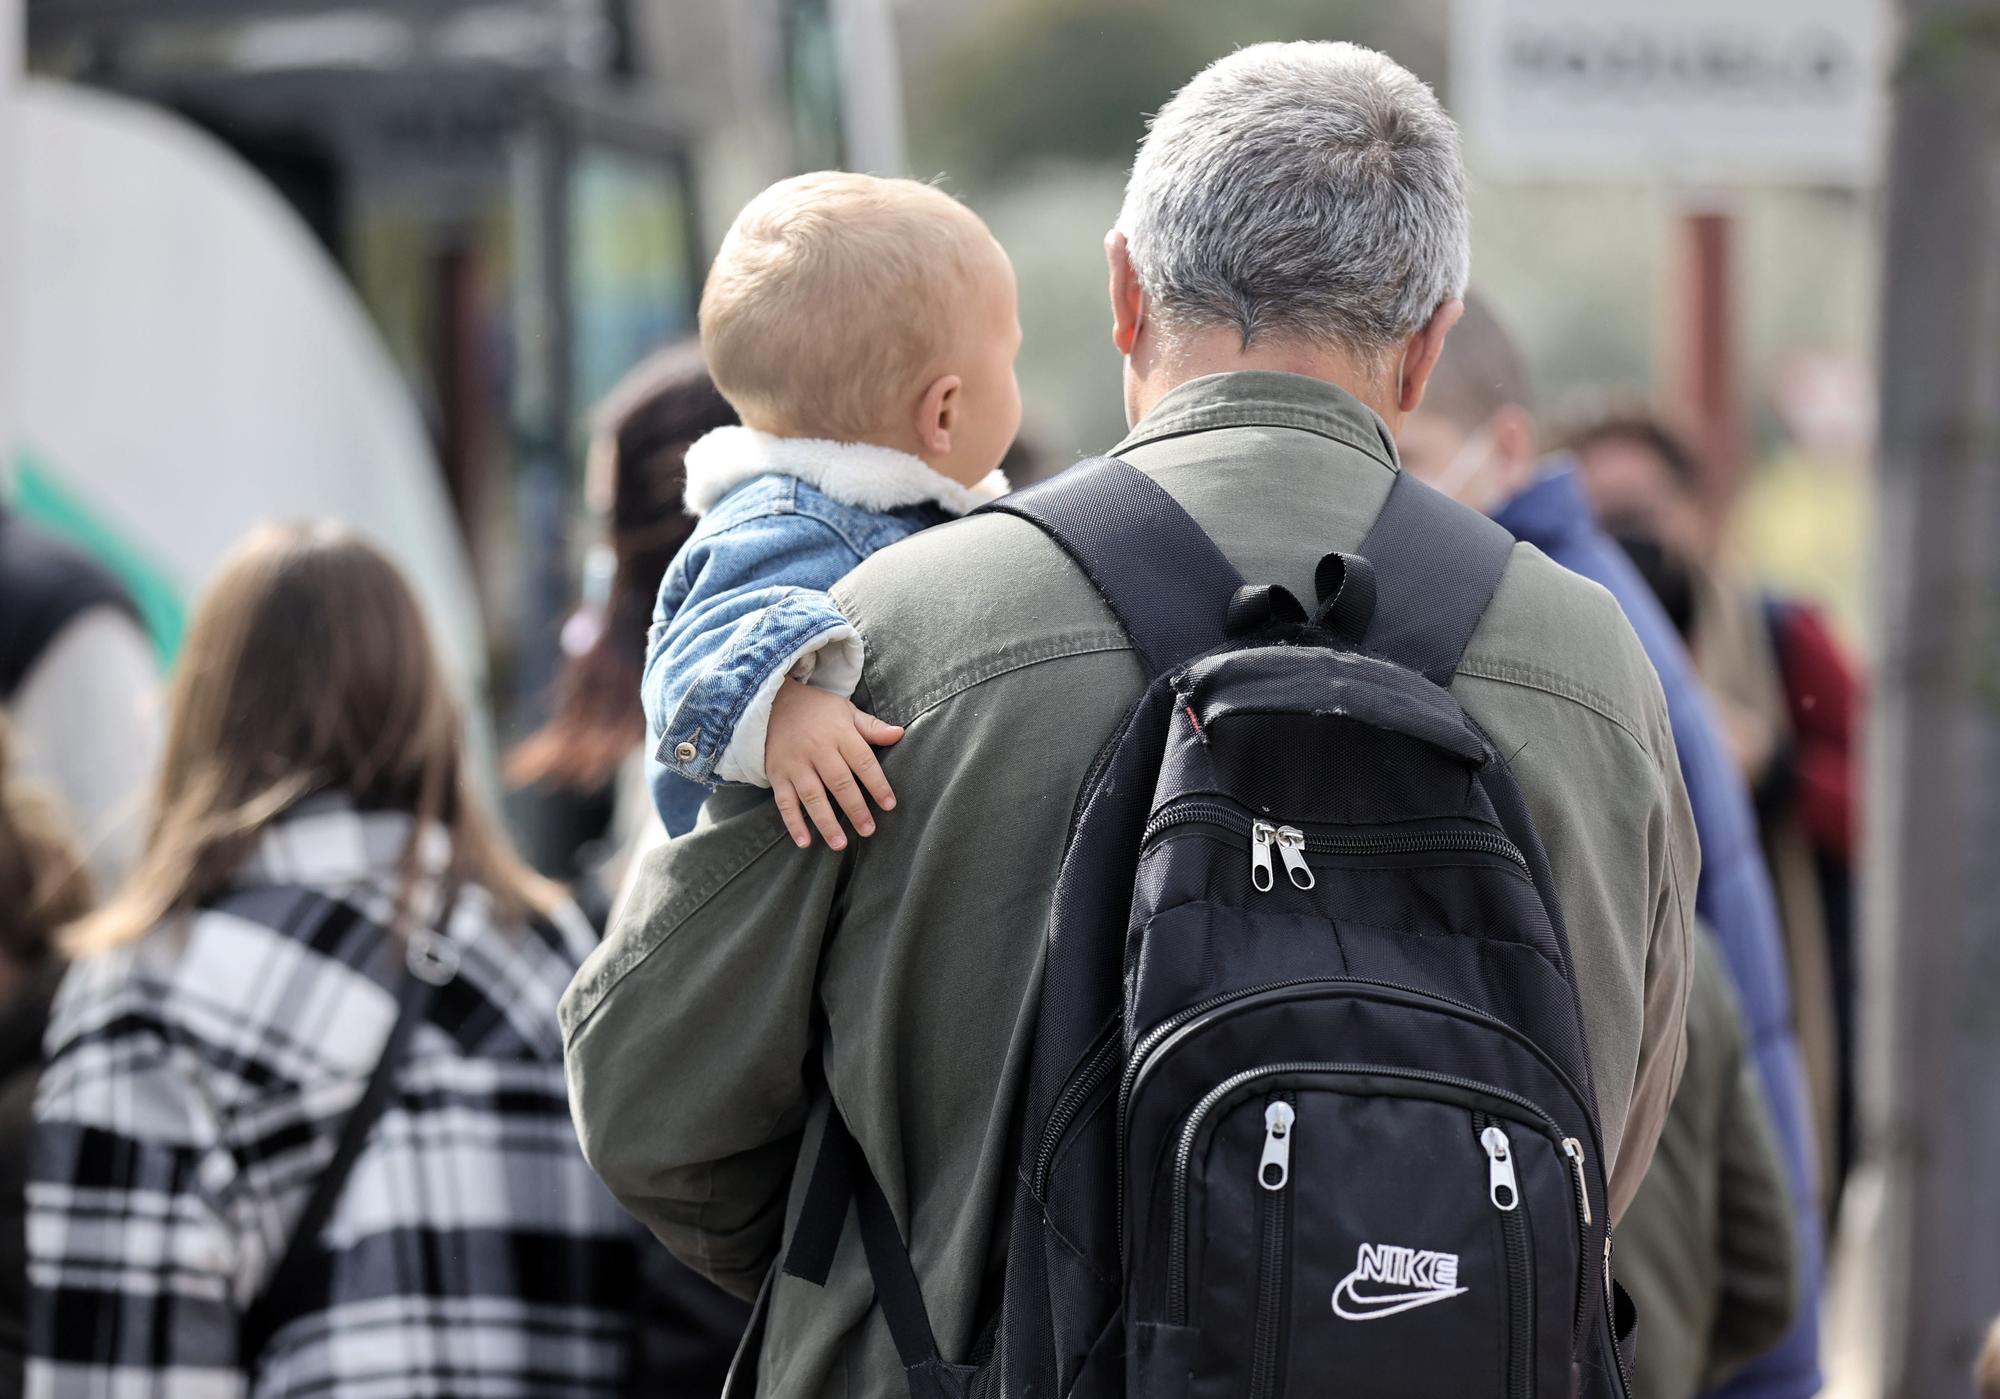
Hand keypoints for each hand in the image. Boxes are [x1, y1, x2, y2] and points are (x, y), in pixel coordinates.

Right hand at [766, 681, 903, 849]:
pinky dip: (793, 823)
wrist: (771, 704)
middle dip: (855, 808)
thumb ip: (872, 727)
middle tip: (868, 830)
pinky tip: (804, 842)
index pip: (863, 761)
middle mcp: (817, 750)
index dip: (877, 784)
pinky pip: (784, 802)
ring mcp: (795, 764)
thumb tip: (900, 734)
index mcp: (839, 734)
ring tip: (840, 843)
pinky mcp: (777, 775)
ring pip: (812, 796)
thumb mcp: (846, 711)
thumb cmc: (817, 711)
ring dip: (826, 822)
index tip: (889, 804)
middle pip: (839, 782)